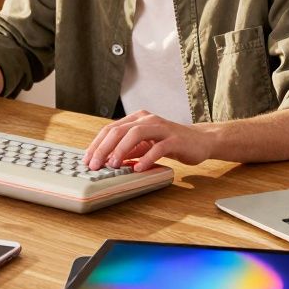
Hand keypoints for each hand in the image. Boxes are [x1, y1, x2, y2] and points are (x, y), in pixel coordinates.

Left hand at [83, 110, 214, 171]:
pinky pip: (158, 147)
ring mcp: (161, 128)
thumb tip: (107, 161)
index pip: (110, 129)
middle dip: (104, 148)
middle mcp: (147, 119)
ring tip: (113, 165)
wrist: (200, 141)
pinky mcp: (175, 139)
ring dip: (121, 150)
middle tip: (95, 165)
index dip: (97, 144)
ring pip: (136, 134)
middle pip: (119, 130)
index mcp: (137, 119)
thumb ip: (128, 151)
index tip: (87, 159)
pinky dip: (146, 158)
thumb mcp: (144, 146)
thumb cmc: (170, 143)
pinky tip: (138, 168)